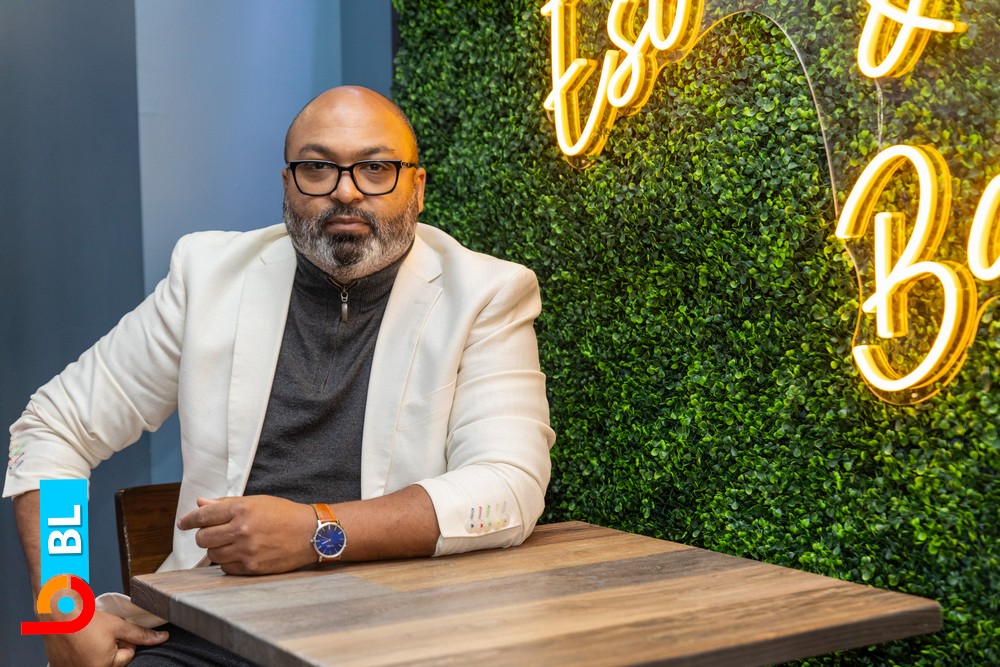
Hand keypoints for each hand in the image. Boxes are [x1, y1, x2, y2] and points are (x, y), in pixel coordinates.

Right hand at [44, 609, 167, 666]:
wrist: (56, 614)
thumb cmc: (84, 620)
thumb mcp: (118, 626)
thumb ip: (141, 635)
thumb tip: (161, 638)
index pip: (127, 655)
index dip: (125, 640)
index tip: (115, 631)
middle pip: (113, 661)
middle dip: (112, 646)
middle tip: (102, 633)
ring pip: (97, 661)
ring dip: (98, 650)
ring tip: (90, 636)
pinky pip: (79, 662)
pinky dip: (82, 652)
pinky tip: (79, 641)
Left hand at [177, 495, 316, 574]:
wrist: (311, 533)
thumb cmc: (284, 514)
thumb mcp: (256, 502)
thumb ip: (226, 504)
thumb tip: (200, 503)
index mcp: (242, 508)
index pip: (204, 516)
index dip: (189, 520)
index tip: (183, 523)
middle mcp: (241, 529)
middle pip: (203, 538)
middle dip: (204, 536)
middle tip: (214, 534)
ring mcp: (246, 550)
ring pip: (212, 555)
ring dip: (216, 550)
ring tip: (231, 544)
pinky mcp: (251, 567)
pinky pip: (225, 568)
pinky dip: (228, 562)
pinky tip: (240, 554)